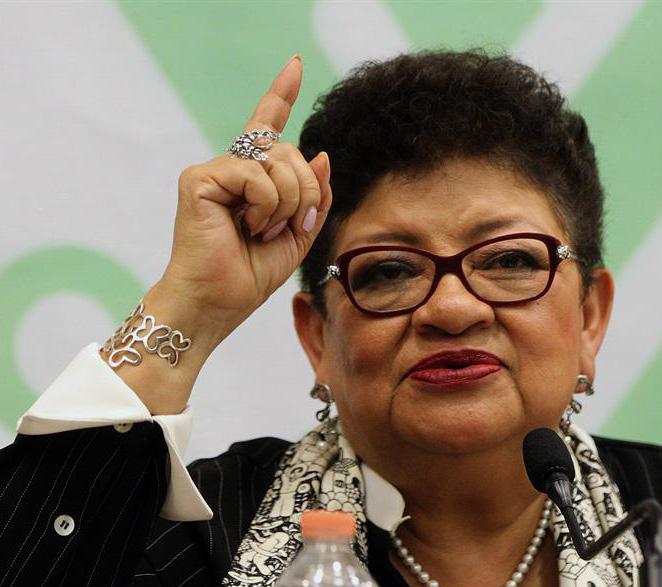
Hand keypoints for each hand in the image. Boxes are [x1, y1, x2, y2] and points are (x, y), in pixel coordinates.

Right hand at [157, 56, 330, 347]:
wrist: (217, 304)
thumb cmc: (249, 275)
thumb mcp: (297, 234)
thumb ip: (313, 197)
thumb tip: (320, 155)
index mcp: (252, 179)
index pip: (268, 127)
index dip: (281, 95)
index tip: (294, 64)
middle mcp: (232, 168)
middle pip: (289, 151)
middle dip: (306, 192)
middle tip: (288, 226)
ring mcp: (214, 171)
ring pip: (277, 161)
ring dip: (287, 203)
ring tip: (261, 230)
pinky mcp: (199, 178)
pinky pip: (254, 174)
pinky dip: (265, 205)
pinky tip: (247, 226)